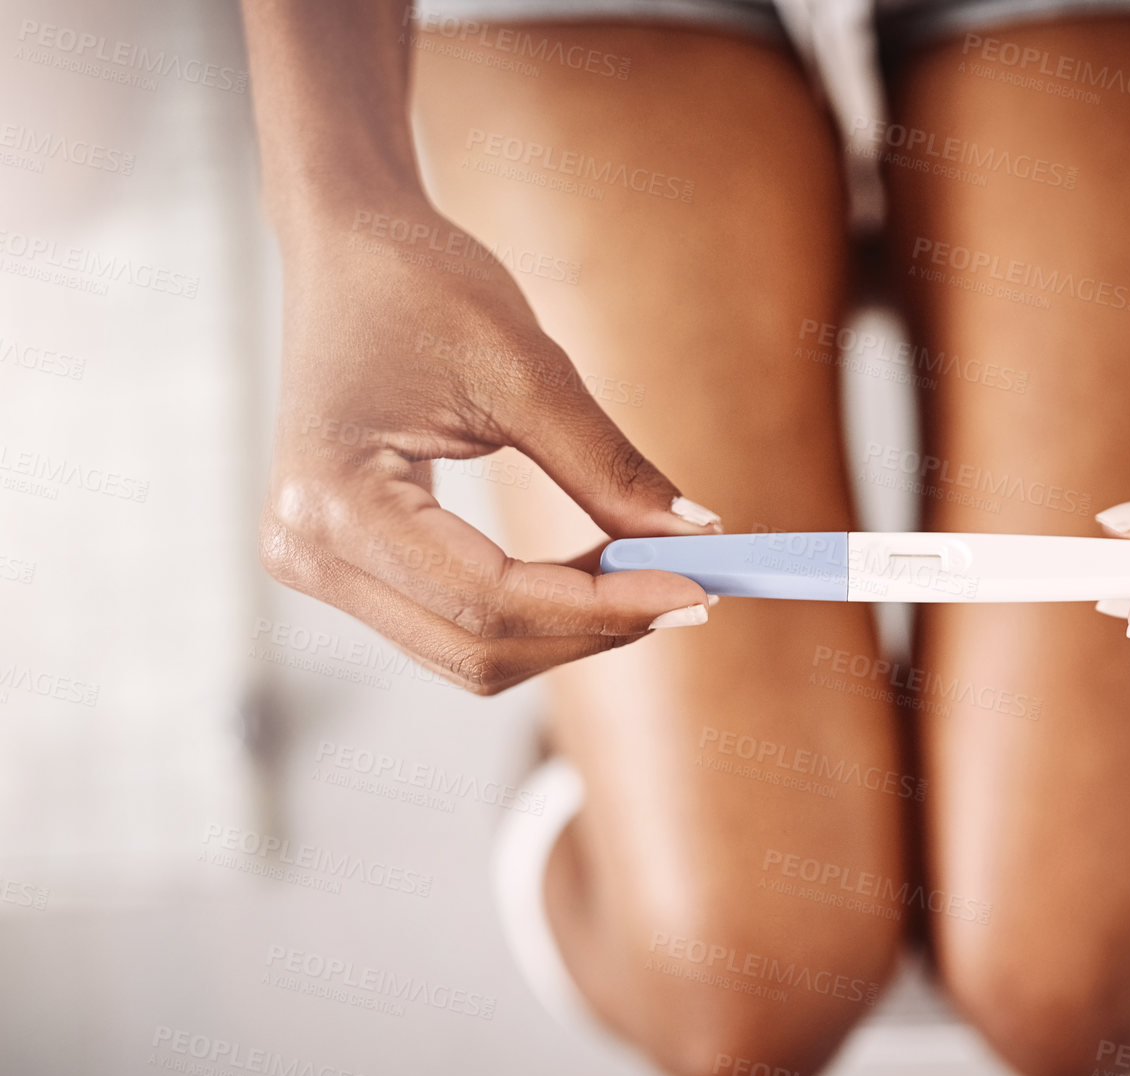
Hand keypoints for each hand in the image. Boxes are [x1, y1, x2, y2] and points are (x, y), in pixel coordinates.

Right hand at [260, 196, 721, 694]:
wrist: (347, 245)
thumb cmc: (421, 283)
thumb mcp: (529, 370)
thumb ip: (609, 470)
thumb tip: (696, 539)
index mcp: (337, 503)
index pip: (491, 602)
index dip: (604, 608)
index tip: (696, 589)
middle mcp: (309, 553)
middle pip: (478, 649)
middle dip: (593, 628)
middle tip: (691, 588)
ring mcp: (318, 565)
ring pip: (469, 653)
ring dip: (569, 628)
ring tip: (650, 573)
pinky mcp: (345, 563)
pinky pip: (454, 621)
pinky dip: (535, 610)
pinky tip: (596, 571)